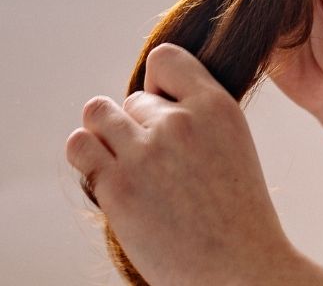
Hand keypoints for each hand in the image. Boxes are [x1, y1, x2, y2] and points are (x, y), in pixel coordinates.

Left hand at [65, 42, 296, 285]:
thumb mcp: (231, 142)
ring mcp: (147, 154)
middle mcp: (180, 122)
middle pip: (132, 99)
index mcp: (216, 106)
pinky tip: (106, 180)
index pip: (164, 59)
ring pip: (97, 113)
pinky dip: (87, 157)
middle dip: (138, 129)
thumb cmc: (236, 217)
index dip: (156, 85)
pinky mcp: (119, 188)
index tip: (162, 113)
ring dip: (106, 137)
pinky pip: (80, 146)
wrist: (242, 276)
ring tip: (124, 166)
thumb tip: (143, 97)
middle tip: (156, 170)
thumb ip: (195, 112)